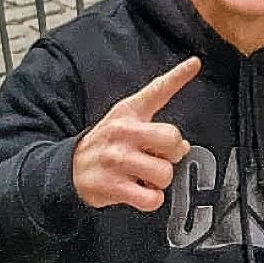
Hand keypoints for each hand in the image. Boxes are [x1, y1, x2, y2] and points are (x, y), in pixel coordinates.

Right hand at [71, 58, 197, 209]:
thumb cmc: (105, 144)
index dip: (178, 76)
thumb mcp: (123, 120)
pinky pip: (152, 199)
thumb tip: (184, 145)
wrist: (68, 169)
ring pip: (165, 173)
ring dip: (160, 181)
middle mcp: (122, 132)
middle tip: (158, 158)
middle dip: (173, 154)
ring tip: (144, 176)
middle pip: (172, 139)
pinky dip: (151, 200)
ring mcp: (117, 159)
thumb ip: (154, 125)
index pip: (156, 90)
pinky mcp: (113, 186)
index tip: (195, 63)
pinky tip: (139, 191)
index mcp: (128, 113)